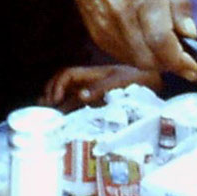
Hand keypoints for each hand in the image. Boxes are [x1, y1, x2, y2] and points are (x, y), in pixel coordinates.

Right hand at [43, 63, 158, 110]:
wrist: (153, 82)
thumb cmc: (137, 79)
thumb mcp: (119, 81)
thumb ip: (100, 87)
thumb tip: (80, 95)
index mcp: (91, 74)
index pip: (67, 75)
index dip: (57, 85)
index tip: (54, 99)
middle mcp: (89, 82)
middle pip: (63, 85)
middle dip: (51, 94)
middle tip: (43, 109)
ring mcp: (93, 92)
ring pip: (70, 96)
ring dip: (58, 104)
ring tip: (47, 116)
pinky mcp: (99, 103)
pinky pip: (80, 106)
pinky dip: (70, 112)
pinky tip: (65, 121)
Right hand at [51, 0, 196, 78]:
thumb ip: (179, 3)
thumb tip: (190, 35)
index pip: (162, 41)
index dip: (180, 61)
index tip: (194, 68)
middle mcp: (122, 14)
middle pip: (149, 58)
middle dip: (170, 64)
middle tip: (181, 58)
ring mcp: (105, 26)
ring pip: (135, 61)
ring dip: (154, 62)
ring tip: (162, 48)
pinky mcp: (95, 33)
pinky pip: (121, 55)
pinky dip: (137, 56)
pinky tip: (143, 43)